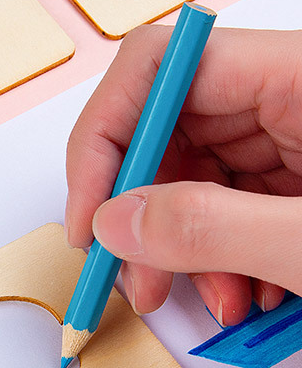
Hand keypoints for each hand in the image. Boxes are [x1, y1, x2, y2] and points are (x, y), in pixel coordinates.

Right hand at [65, 27, 301, 324]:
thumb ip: (216, 227)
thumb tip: (114, 222)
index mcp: (296, 74)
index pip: (159, 67)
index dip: (103, 139)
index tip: (88, 217)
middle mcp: (281, 94)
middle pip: (163, 128)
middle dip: (136, 211)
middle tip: (129, 275)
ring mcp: (285, 135)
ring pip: (185, 175)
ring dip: (175, 247)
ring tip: (201, 300)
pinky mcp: (288, 176)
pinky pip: (220, 205)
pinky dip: (212, 256)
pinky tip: (237, 292)